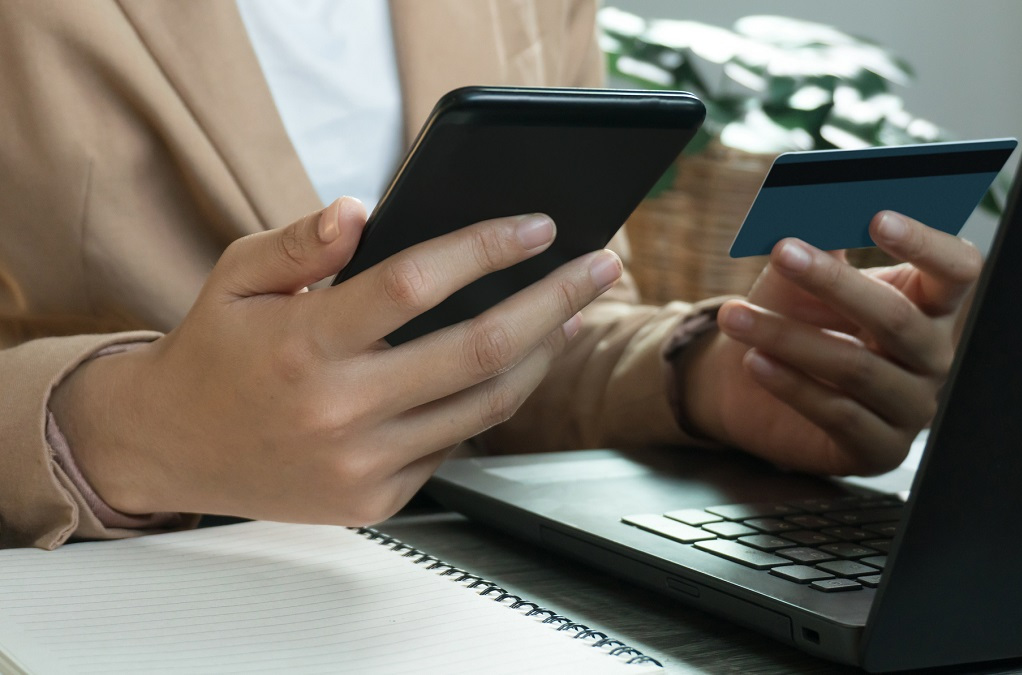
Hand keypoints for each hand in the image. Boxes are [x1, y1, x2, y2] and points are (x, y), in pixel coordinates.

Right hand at [51, 198, 622, 523]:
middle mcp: (338, 410)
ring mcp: (361, 464)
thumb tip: (361, 211)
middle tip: (600, 266)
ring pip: (485, 404)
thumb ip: (301, 243)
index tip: (539, 226)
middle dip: (554, 300)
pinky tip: (515, 365)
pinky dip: (491, 401)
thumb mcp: (237, 277)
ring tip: (572, 312)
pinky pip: (454, 443)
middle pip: (480, 348)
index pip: (417, 284)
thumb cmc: (214, 352)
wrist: (170, 449)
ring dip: (544, 354)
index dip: (487, 249)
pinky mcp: (374, 500)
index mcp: (305, 344)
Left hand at [681, 211, 981, 474]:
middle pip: (899, 320)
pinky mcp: (879, 450)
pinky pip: (839, 415)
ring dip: (790, 337)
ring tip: (734, 315)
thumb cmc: (790, 311)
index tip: (877, 214)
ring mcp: (912, 407)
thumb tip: (812, 194)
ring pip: (858, 369)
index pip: (958, 268)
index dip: (925, 242)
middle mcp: (933, 356)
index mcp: (931, 302)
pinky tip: (754, 360)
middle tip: (783, 251)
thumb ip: (816, 233)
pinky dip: (791, 385)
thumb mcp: (801, 269)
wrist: (749, 379)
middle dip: (835, 285)